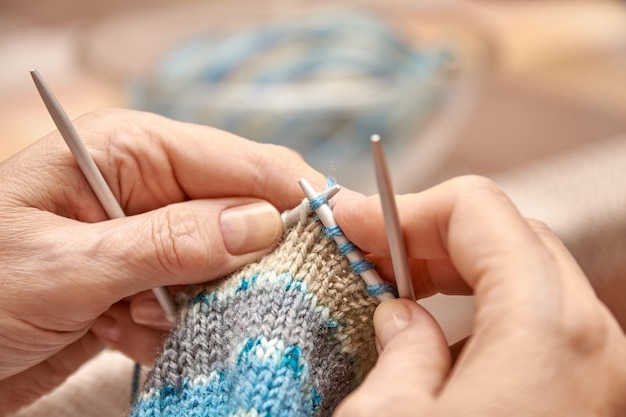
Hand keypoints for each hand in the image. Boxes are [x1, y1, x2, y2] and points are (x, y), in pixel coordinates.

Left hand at [0, 109, 324, 413]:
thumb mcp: (67, 265)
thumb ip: (168, 243)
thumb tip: (264, 224)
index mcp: (131, 151)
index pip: (239, 162)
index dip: (293, 197)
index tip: (340, 238)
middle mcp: (146, 186)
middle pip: (239, 214)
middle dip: (251, 261)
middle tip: (267, 299)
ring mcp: (147, 236)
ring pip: (221, 264)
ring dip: (205, 303)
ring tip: (157, 323)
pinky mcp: (142, 281)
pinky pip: (192, 299)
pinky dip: (174, 327)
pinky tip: (130, 337)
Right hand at [333, 176, 625, 415]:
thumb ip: (401, 350)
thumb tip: (402, 318)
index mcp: (547, 333)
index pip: (480, 210)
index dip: (405, 206)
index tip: (354, 220)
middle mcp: (594, 347)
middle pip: (512, 238)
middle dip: (431, 235)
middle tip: (371, 254)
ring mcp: (600, 375)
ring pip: (529, 283)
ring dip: (459, 274)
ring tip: (400, 294)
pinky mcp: (589, 400)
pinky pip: (540, 332)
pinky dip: (485, 318)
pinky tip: (440, 343)